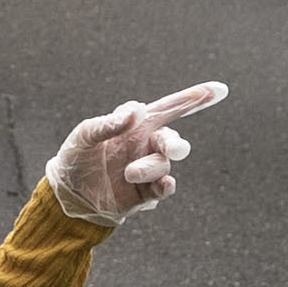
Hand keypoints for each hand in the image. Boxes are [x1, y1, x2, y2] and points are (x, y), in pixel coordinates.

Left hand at [47, 82, 228, 227]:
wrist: (68, 197)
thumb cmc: (75, 158)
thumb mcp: (83, 136)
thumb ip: (107, 123)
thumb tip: (137, 112)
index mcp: (135, 125)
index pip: (169, 108)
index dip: (195, 98)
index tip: (220, 89)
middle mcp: (146, 145)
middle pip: (173, 140)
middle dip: (174, 143)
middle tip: (171, 148)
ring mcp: (147, 170)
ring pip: (164, 164)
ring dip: (150, 167)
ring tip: (128, 173)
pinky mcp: (145, 193)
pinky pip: (164, 187)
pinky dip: (166, 185)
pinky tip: (162, 184)